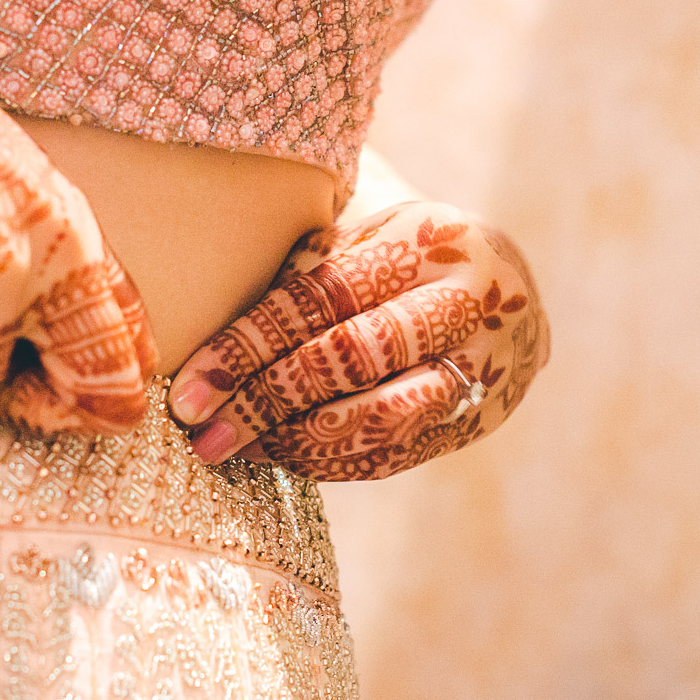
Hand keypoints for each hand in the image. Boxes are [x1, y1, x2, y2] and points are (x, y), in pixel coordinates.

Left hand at [168, 202, 549, 479]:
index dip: (247, 347)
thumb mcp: (363, 239)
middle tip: (204, 435)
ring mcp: (481, 364)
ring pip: (379, 416)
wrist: (509, 286)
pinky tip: (284, 458)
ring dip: (297, 442)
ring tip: (238, 449)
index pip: (319, 300)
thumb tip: (201, 343)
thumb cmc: (401, 256)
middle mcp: (462, 302)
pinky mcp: (482, 417)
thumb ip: (304, 276)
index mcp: (423, 242)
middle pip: (349, 359)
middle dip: (265, 401)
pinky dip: (334, 461)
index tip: (190, 389)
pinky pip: (398, 452)